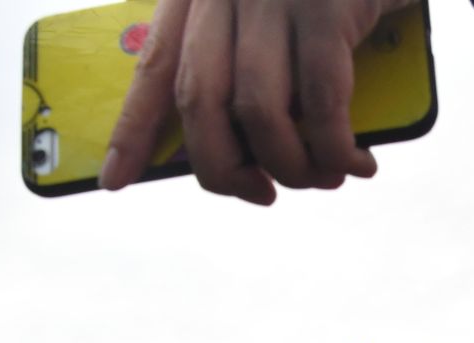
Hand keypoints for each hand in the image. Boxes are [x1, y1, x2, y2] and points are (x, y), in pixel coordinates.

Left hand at [102, 0, 390, 200]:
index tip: (116, 179)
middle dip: (222, 167)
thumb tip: (238, 143)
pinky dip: (336, 150)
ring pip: (258, 112)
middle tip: (258, 193)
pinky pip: (322, 106)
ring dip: (290, 166)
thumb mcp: (274, 7)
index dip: (134, 128)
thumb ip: (243, 51)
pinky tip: (356, 163)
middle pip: (200, 98)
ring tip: (321, 177)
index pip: (156, 65)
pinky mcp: (326, 10)